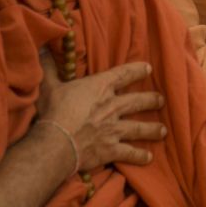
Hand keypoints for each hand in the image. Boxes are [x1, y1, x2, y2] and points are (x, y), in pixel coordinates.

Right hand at [37, 56, 166, 171]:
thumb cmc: (52, 112)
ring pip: (139, 128)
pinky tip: (148, 157)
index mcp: (100, 88)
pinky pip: (130, 153)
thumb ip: (50, 68)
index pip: (123, 74)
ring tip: (163, 130)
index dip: (137, 70)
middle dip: (151, 100)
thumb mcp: (49, 86)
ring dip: (152, 129)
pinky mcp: (111, 149)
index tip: (148, 68)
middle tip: (161, 100)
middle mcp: (112, 106)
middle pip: (137, 101)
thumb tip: (42, 49)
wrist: (56, 143)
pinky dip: (140, 156)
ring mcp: (114, 129)